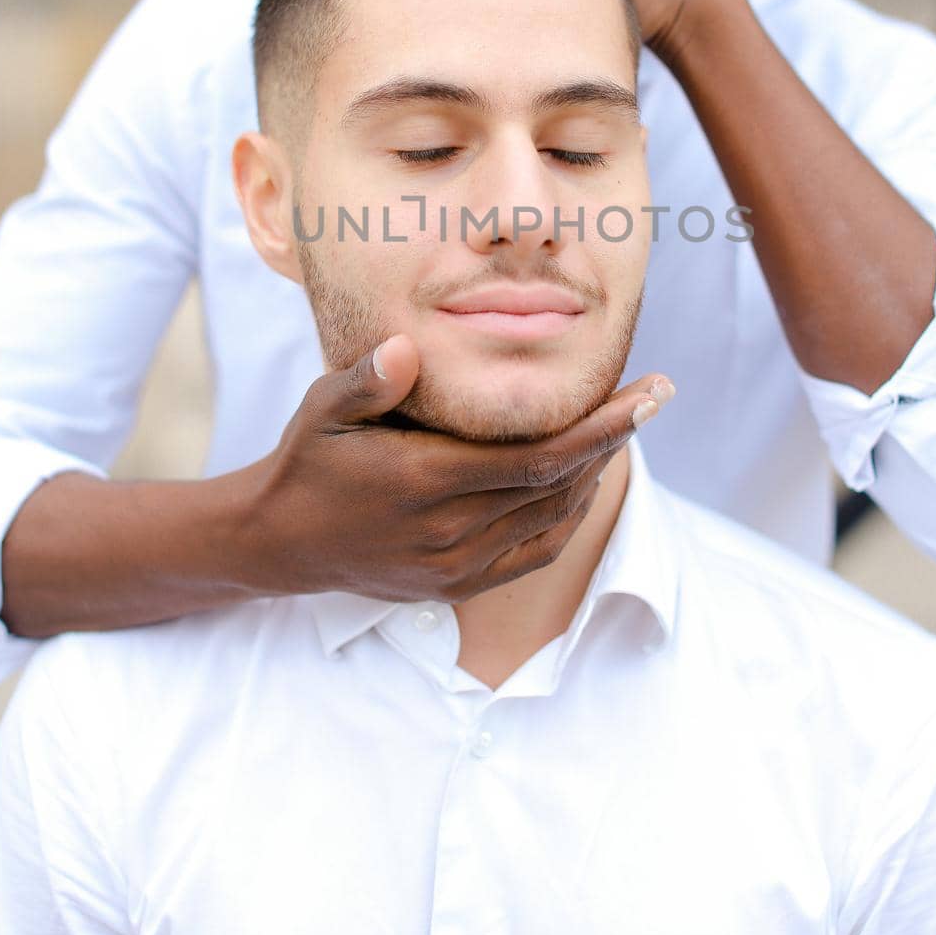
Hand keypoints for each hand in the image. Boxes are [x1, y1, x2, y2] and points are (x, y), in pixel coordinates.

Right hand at [236, 334, 673, 603]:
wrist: (280, 541)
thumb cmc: (310, 459)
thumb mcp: (324, 409)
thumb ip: (367, 380)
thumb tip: (404, 349)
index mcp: (427, 481)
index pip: (542, 456)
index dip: (603, 425)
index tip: (649, 391)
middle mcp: (452, 530)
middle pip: (561, 485)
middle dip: (616, 437)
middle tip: (655, 395)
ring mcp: (458, 564)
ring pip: (555, 517)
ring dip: (597, 471)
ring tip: (624, 425)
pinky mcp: (458, 584)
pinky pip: (535, 549)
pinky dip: (569, 514)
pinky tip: (585, 479)